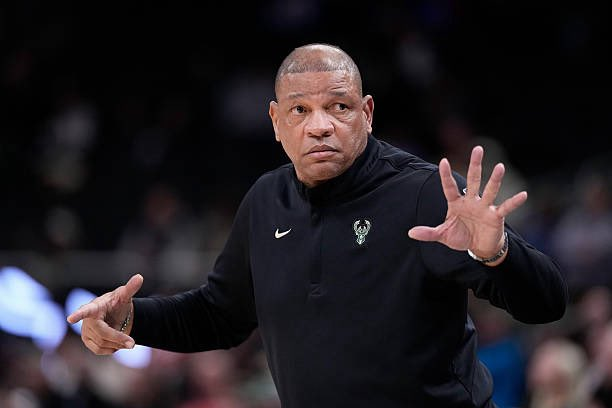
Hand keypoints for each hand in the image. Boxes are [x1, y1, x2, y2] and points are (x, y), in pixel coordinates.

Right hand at [66, 274, 143, 354]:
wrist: (114, 315)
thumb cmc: (117, 303)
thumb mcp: (124, 295)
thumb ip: (131, 288)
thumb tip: (140, 277)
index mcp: (94, 306)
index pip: (85, 310)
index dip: (78, 315)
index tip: (70, 318)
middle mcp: (86, 320)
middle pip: (102, 333)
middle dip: (118, 338)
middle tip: (132, 343)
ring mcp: (85, 331)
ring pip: (102, 344)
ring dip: (117, 343)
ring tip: (125, 338)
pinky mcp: (87, 341)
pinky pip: (99, 350)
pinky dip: (112, 348)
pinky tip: (117, 342)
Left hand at [408, 146, 526, 262]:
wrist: (478, 248)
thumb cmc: (461, 237)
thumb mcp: (443, 235)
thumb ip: (428, 233)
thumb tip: (410, 233)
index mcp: (456, 203)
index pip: (449, 187)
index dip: (446, 175)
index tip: (443, 161)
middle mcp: (471, 201)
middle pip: (473, 180)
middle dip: (475, 165)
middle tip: (478, 149)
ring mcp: (485, 207)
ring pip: (490, 190)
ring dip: (494, 180)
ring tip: (500, 166)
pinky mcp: (496, 217)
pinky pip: (505, 208)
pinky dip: (514, 202)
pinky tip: (524, 195)